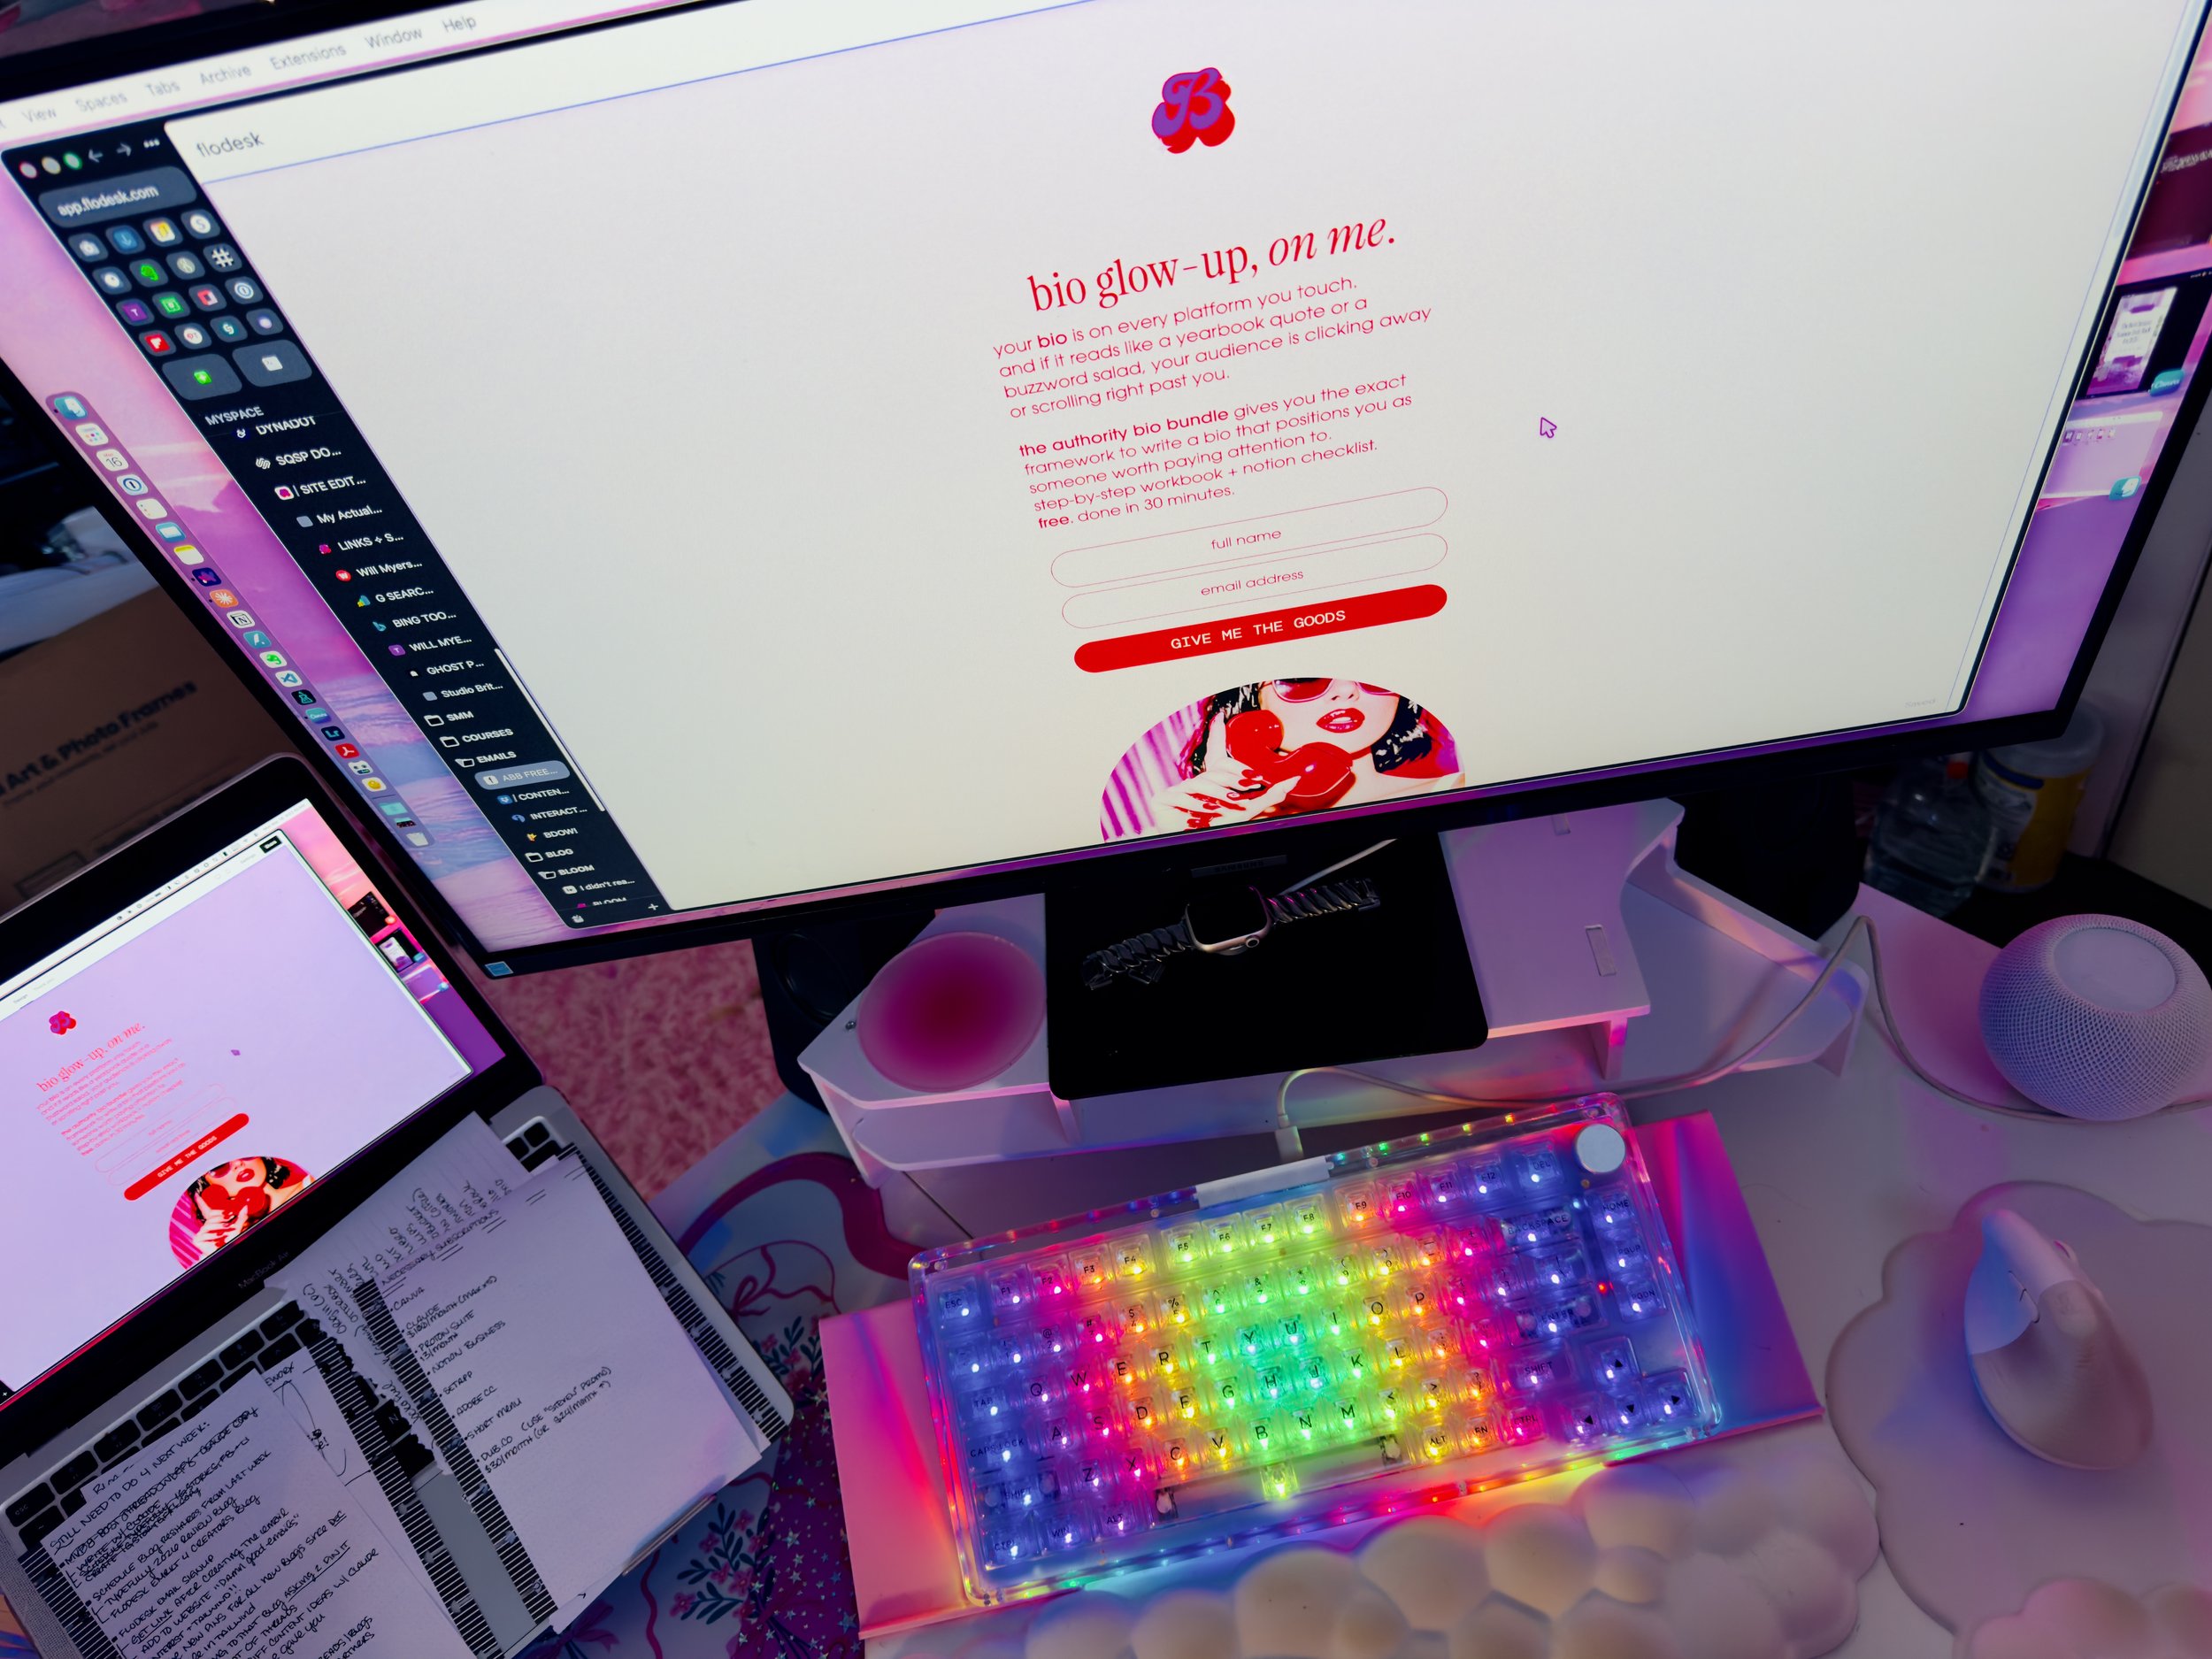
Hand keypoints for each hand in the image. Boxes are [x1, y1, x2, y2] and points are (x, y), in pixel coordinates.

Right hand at [192, 1211, 243, 1256]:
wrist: (225, 1252)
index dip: (220, 1212)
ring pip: (208, 1226)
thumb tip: (245, 1206)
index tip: (231, 1212)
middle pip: (210, 1219)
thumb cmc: (230, 1241)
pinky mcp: (197, 1241)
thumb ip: (240, 1217)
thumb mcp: (236, 1227)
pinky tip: (221, 1236)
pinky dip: (214, 1235)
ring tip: (229, 1229)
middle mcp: (204, 1228)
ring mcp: (200, 1234)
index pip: (212, 1213)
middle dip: (222, 1219)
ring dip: (220, 1227)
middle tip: (232, 1221)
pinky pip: (204, 1235)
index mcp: (211, 1223)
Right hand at [1146, 715, 1299, 830]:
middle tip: (1250, 788)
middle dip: (1234, 779)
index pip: (1219, 758)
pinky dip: (1195, 806)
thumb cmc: (1217, 828)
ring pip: (1200, 783)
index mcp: (1212, 782)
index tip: (1226, 729)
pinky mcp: (1162, 799)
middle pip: (1215, 772)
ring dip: (1218, 795)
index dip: (1221, 742)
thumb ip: (1271, 795)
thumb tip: (1294, 780)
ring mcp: (1177, 789)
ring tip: (1230, 805)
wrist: (1191, 849)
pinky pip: (1180, 795)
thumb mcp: (1248, 810)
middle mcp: (1194, 782)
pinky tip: (1205, 814)